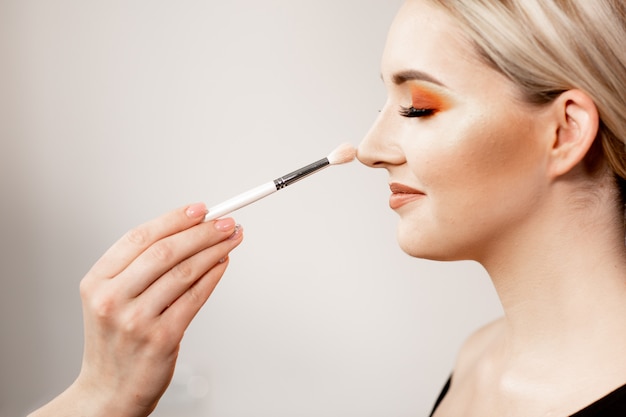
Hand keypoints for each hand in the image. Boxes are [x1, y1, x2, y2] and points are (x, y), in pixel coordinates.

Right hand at [30, 203, 242, 416]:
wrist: (109, 391)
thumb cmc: (116, 339)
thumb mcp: (111, 298)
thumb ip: (139, 266)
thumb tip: (189, 231)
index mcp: (97, 281)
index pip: (139, 238)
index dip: (174, 219)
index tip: (201, 209)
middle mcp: (112, 299)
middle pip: (164, 251)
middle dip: (201, 232)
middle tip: (225, 222)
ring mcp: (136, 320)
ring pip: (184, 272)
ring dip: (214, 250)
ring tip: (231, 238)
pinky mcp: (161, 338)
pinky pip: (194, 298)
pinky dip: (213, 276)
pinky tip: (223, 263)